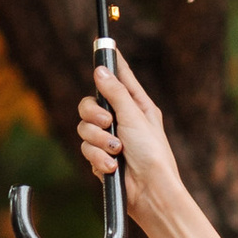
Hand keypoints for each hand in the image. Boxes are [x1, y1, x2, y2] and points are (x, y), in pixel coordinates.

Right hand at [77, 51, 178, 210]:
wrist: (150, 193)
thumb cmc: (152, 154)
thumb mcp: (135, 118)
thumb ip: (115, 93)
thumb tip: (100, 70)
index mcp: (136, 106)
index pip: (120, 78)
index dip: (110, 63)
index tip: (103, 45)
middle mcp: (121, 120)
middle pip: (90, 103)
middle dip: (93, 113)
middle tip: (107, 122)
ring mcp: (110, 140)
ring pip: (84, 128)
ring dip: (99, 141)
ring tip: (116, 152)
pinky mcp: (101, 158)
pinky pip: (87, 150)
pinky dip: (98, 158)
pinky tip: (112, 168)